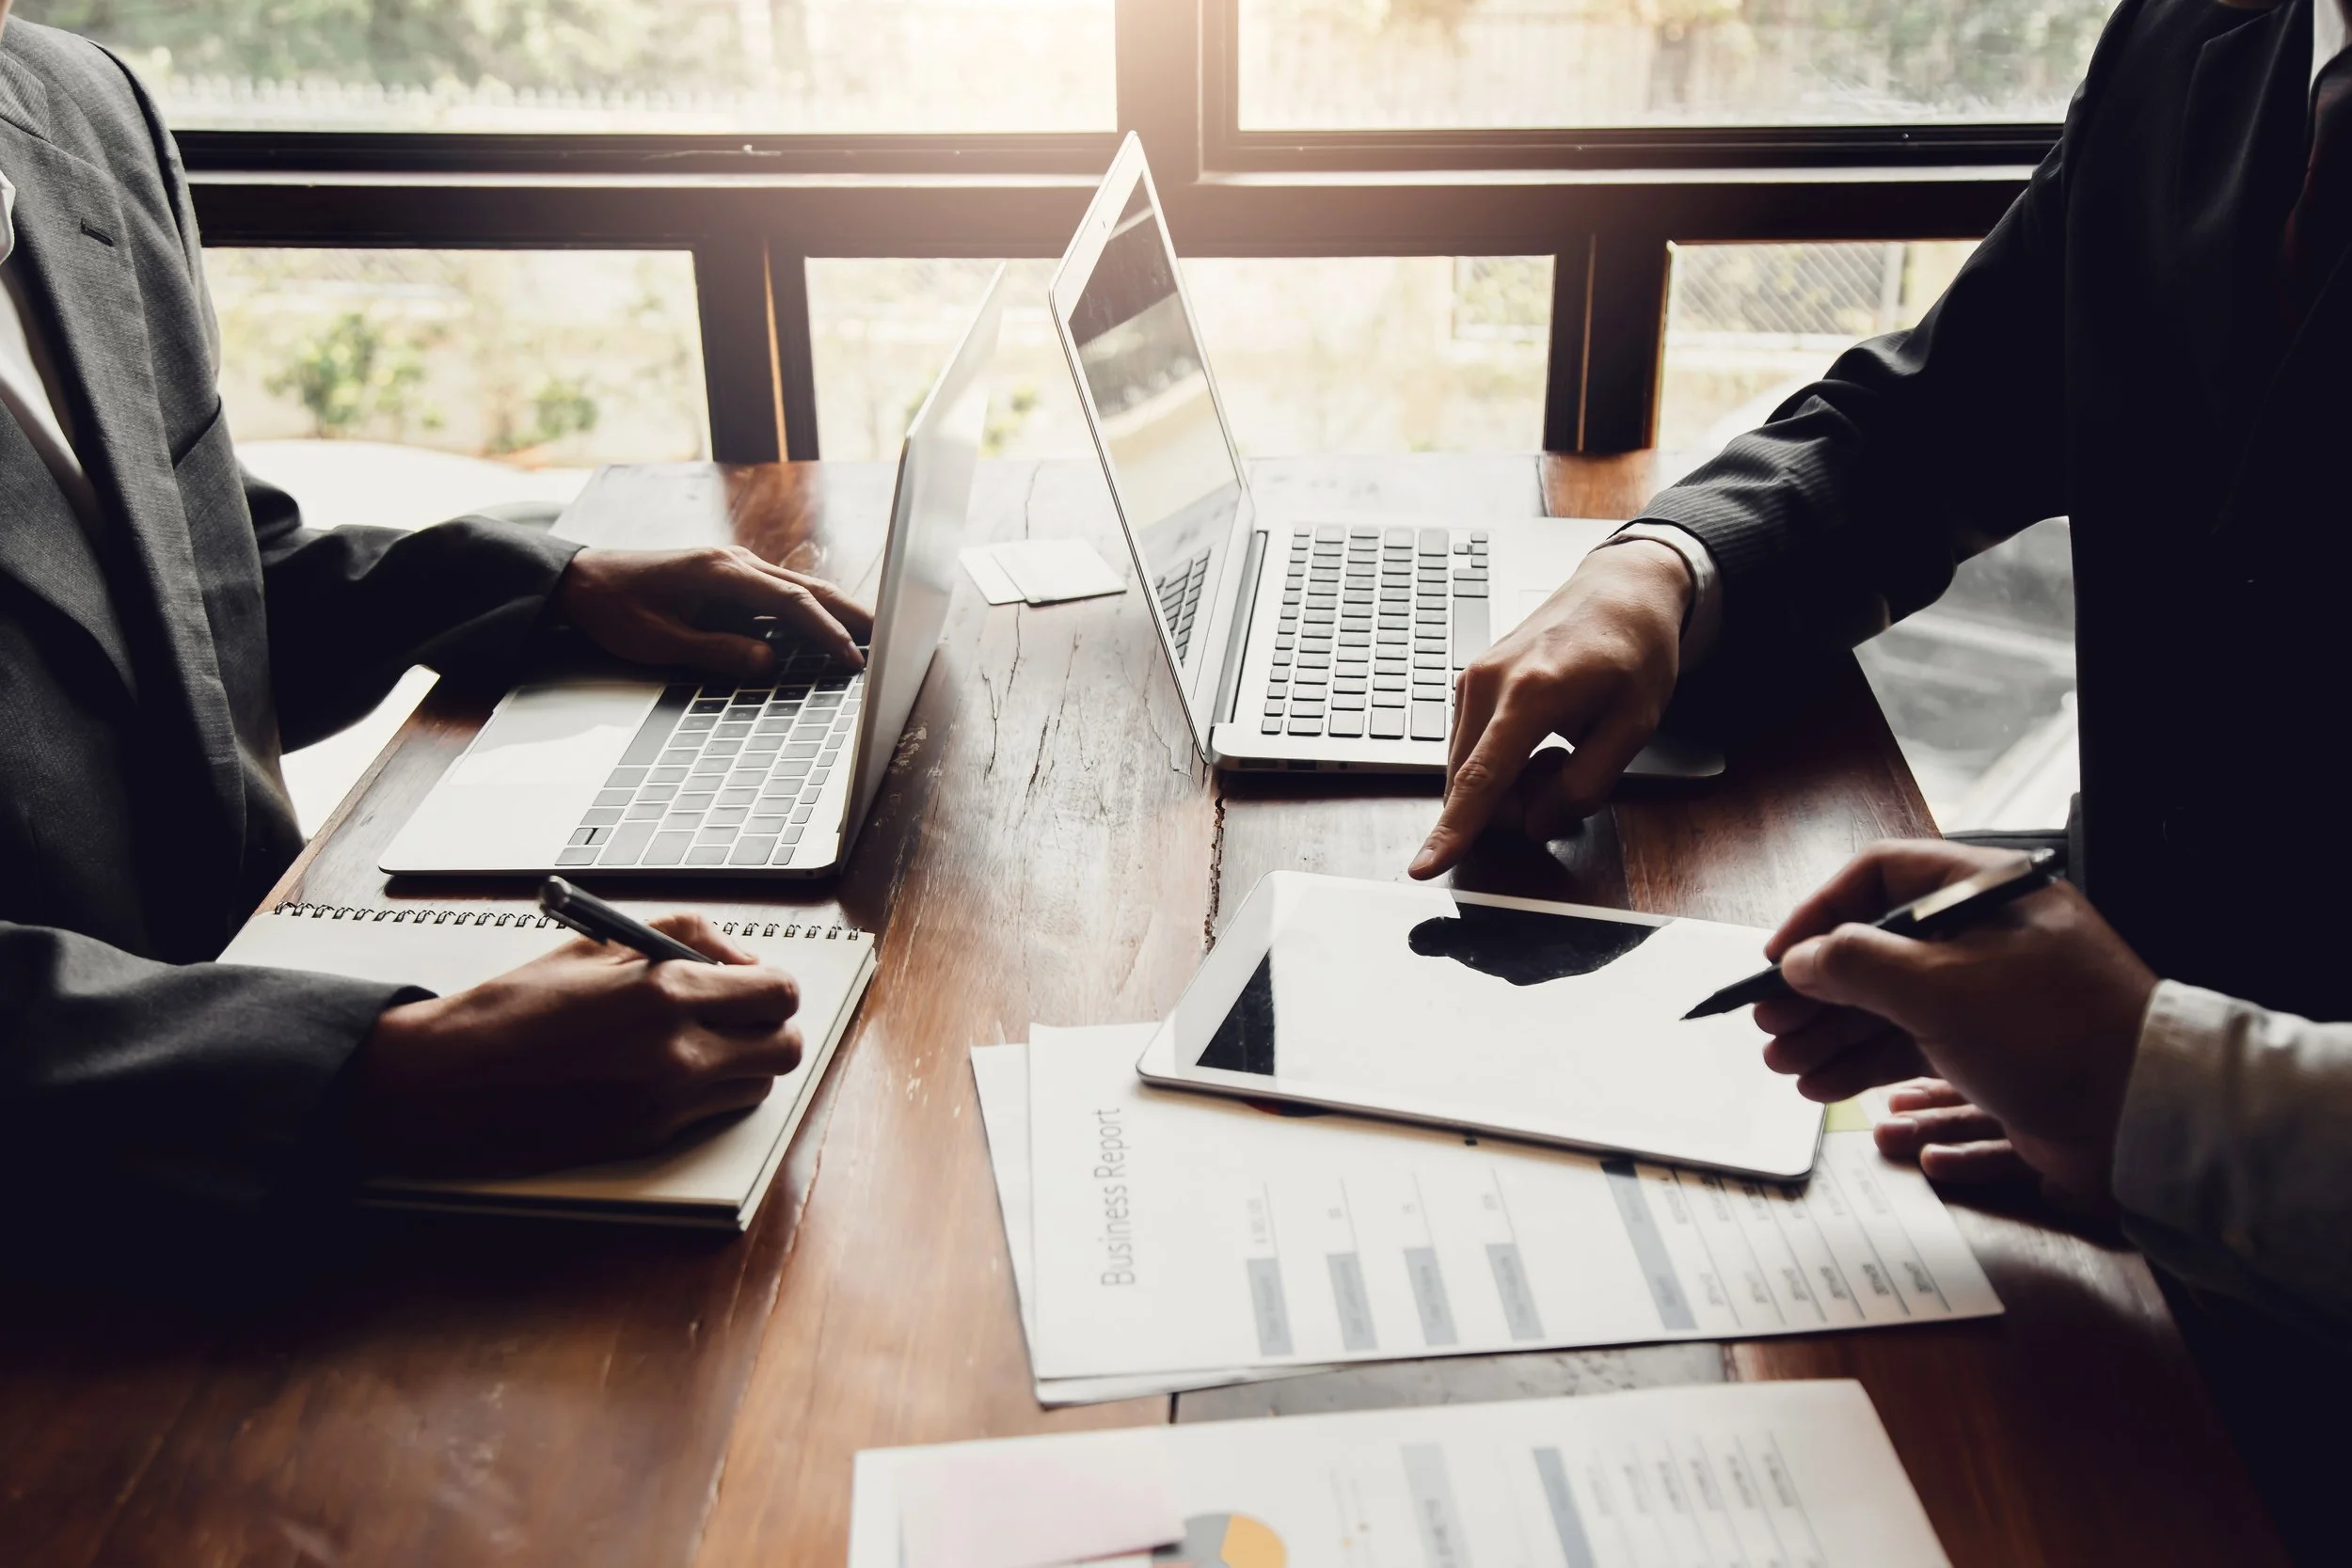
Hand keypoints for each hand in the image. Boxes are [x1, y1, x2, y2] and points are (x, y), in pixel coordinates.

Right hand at [348, 913, 803, 1174]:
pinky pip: (713, 1113)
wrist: (449, 1082)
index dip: (773, 983)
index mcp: (666, 993)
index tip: (752, 979)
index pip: (778, 993)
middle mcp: (677, 1054)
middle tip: (736, 1011)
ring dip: (743, 1061)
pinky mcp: (648, 1139)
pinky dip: (707, 1090)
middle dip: (770, 1025)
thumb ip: (687, 937)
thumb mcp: (602, 943)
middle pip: (784, 1047)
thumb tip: (741, 960)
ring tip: (697, 1039)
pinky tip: (666, 1069)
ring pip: (757, 1086)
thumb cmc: (516, 1007)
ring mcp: (666, 1104)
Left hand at [556, 545, 873, 680]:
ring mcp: (733, 568)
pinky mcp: (728, 579)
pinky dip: (808, 609)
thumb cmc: (615, 610)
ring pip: (798, 587)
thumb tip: (768, 663)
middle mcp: (734, 563)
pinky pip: (779, 593)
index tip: (852, 659)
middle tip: (890, 637)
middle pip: (807, 587)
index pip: (791, 603)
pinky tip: (823, 626)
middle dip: (850, 612)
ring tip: (870, 632)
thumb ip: (716, 651)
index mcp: (720, 573)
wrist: (581, 581)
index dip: (827, 632)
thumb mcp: (659, 641)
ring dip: (834, 609)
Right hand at [1410, 540, 1687, 878]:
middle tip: (1568, 771)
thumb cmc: (1635, 650)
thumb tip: (1535, 824)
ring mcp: (1471, 679)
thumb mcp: (1635, 727)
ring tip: (1559, 747)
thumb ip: (1585, 785)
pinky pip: (1470, 748)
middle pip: (1470, 784)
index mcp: (1532, 694)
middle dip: (1512, 805)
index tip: (1422, 867)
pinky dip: (1500, 761)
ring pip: (1467, 769)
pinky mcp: (1468, 682)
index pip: (1481, 780)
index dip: (1453, 831)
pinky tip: (1539, 737)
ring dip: (1509, 783)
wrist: (1621, 589)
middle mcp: (1488, 683)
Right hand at [1754, 839, 2157, 1207]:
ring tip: (1787, 1067)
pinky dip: (1873, 1071)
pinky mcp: (1999, 1056)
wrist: (2148, 1117)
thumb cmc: (2058, 1032)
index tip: (1778, 957)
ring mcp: (1992, 999)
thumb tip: (1800, 959)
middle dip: (1816, 993)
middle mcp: (1984, 939)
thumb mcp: (1939, 986)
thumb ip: (1855, 965)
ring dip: (1834, 1037)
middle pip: (1877, 952)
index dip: (1818, 914)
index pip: (1878, 878)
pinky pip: (1919, 1054)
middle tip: (1770, 1027)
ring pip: (1892, 1009)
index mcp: (1980, 894)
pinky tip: (1835, 1091)